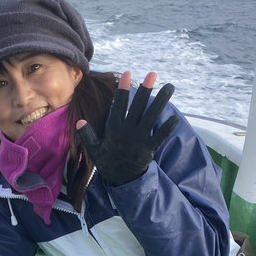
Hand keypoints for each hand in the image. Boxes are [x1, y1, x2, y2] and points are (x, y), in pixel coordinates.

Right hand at [76, 71, 178, 186]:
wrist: (120, 181)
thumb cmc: (108, 162)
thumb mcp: (94, 150)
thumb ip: (88, 135)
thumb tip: (80, 121)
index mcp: (114, 129)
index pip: (119, 105)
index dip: (123, 89)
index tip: (127, 73)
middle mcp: (128, 131)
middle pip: (138, 107)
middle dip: (146, 89)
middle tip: (153, 74)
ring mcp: (139, 140)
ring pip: (152, 117)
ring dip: (161, 101)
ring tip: (170, 86)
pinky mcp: (149, 149)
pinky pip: (160, 136)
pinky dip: (167, 128)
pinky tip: (175, 118)